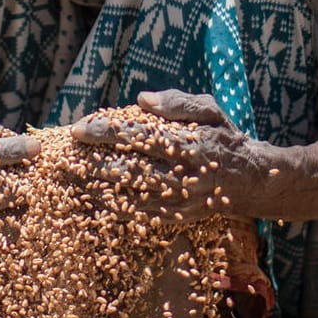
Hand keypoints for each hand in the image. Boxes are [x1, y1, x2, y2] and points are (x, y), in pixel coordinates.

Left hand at [71, 90, 274, 222]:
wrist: (253, 181)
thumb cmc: (226, 137)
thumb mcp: (210, 109)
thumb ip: (177, 102)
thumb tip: (141, 100)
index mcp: (190, 144)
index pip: (139, 136)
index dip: (106, 132)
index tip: (79, 128)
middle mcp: (184, 176)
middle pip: (128, 169)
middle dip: (92, 162)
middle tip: (64, 155)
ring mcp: (180, 201)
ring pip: (129, 195)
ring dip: (96, 187)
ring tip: (69, 176)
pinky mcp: (177, 218)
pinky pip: (139, 215)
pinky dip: (113, 206)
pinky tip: (91, 197)